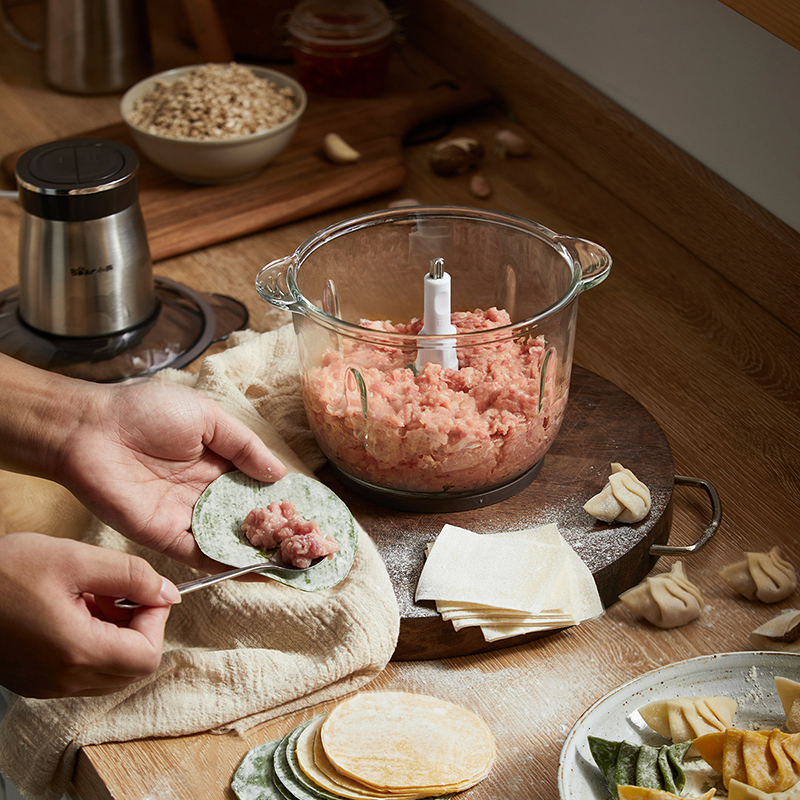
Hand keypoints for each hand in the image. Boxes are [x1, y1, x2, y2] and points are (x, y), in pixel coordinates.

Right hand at [0, 532, 179, 697]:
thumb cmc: (4, 571)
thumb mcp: (75, 559)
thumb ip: (131, 575)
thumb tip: (168, 592)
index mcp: (77, 652)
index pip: (148, 656)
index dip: (157, 620)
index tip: (146, 591)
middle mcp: (63, 680)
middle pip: (132, 668)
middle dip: (139, 627)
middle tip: (119, 592)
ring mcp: (46, 685)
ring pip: (109, 671)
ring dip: (116, 634)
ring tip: (92, 597)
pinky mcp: (34, 680)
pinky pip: (82, 671)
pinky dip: (92, 642)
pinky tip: (73, 609)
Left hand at [60, 380, 287, 570]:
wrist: (88, 430)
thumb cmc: (146, 412)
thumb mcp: (207, 417)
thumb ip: (244, 446)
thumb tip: (279, 474)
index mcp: (217, 461)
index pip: (256, 486)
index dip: (282, 499)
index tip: (310, 512)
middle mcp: (205, 492)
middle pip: (247, 517)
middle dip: (276, 530)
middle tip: (308, 545)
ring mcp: (186, 515)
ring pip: (229, 539)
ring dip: (257, 550)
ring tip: (291, 562)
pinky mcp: (165, 536)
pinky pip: (200, 554)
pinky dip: (225, 564)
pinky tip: (254, 569)